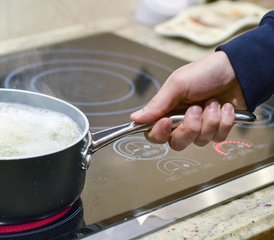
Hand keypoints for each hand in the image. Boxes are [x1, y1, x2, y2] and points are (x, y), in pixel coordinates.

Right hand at [130, 51, 246, 150]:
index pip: (153, 134)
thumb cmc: (205, 73)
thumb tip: (134, 119)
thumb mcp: (177, 84)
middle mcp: (181, 122)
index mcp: (167, 110)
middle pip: (177, 143)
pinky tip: (225, 106)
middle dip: (189, 128)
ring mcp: (200, 127)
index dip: (159, 132)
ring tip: (213, 102)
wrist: (238, 70)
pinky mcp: (218, 129)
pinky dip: (224, 121)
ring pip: (199, 141)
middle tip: (197, 108)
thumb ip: (157, 104)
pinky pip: (218, 138)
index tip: (166, 120)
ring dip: (210, 120)